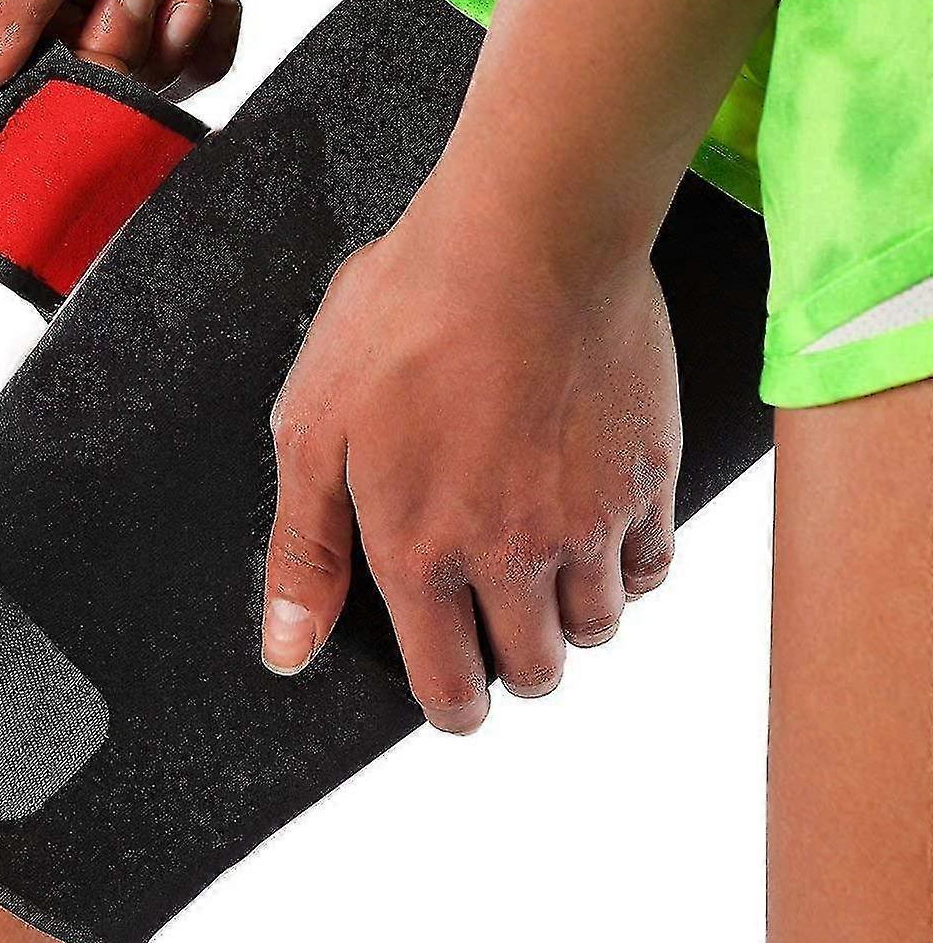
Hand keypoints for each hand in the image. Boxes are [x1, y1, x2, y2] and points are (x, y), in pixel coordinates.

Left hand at [261, 179, 680, 733]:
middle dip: (510, 665)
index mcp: (423, 554)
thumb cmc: (407, 317)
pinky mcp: (648, 474)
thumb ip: (305, 551)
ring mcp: (590, 520)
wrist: (526, 235)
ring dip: (569, 618)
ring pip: (598, 627)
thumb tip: (287, 652)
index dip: (452, 706)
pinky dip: (629, 566)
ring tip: (543, 568)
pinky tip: (598, 528)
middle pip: (535, 671)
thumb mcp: (314, 429)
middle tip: (494, 619)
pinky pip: (655, 564)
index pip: (452, 689)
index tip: (455, 695)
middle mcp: (514, 556)